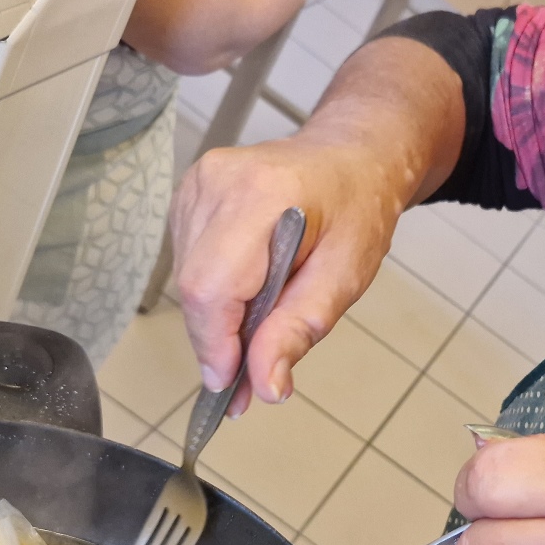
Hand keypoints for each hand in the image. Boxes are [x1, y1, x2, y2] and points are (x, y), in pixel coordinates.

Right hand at [171, 134, 404, 413]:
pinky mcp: (191, 193)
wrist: (353, 157)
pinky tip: (247, 292)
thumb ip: (300, 329)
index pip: (212, 285)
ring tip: (256, 332)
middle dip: (217, 340)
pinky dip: (215, 291)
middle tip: (246, 381)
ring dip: (216, 317)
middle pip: (194, 285)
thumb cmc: (357, 208)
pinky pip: (188, 260)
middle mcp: (219, 181)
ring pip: (187, 278)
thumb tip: (266, 385)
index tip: (232, 387)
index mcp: (262, 195)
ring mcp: (200, 183)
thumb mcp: (346, 276)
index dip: (215, 343)